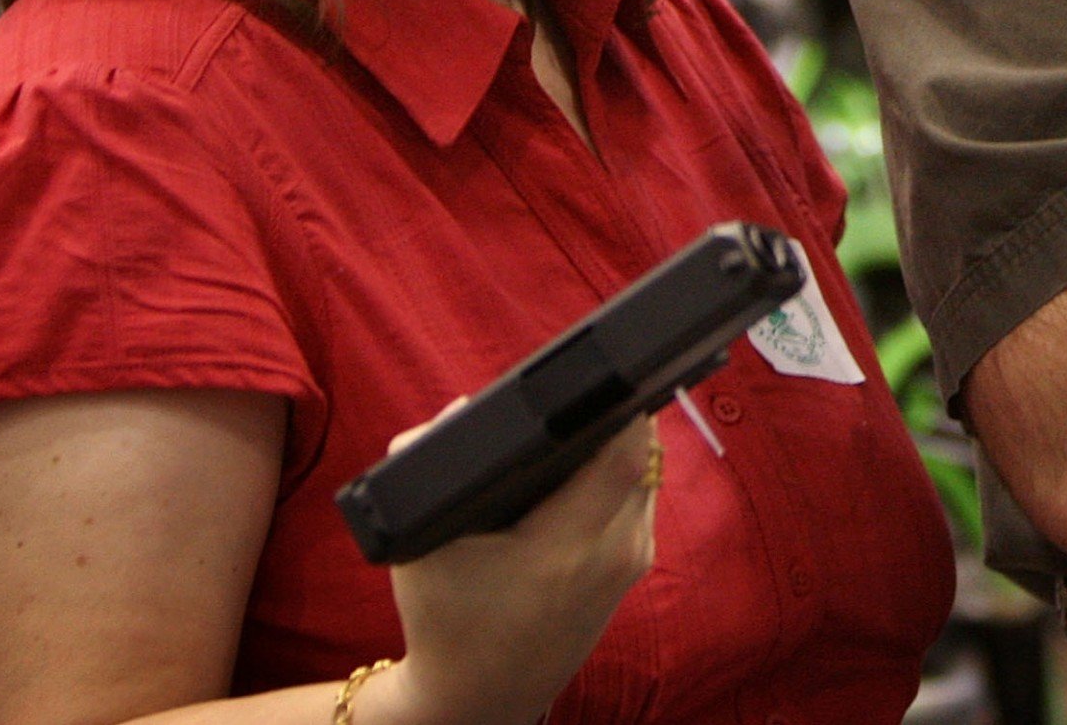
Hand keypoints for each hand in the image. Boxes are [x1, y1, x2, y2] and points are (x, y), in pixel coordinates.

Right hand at [361, 409, 658, 724]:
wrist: (480, 697)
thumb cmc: (447, 622)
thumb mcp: (423, 545)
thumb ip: (425, 463)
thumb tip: (463, 408)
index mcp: (567, 548)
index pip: (626, 455)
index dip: (620, 405)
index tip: (601, 374)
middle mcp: (614, 553)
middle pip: (639, 454)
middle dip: (609, 416)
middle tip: (574, 392)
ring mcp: (632, 561)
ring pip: (643, 472)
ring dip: (613, 446)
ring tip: (570, 429)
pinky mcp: (635, 565)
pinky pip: (637, 496)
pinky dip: (613, 476)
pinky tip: (577, 470)